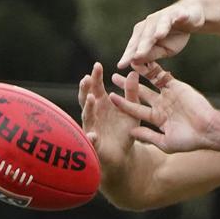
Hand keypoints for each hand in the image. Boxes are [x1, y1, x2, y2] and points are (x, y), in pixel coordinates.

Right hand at [78, 62, 139, 177]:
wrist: (123, 154)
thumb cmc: (125, 129)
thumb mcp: (132, 110)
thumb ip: (132, 93)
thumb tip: (133, 72)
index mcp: (102, 103)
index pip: (96, 87)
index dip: (96, 76)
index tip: (98, 65)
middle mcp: (93, 113)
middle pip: (86, 98)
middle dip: (86, 89)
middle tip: (87, 78)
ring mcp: (91, 128)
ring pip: (86, 117)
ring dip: (88, 108)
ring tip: (91, 98)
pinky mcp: (94, 144)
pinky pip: (91, 141)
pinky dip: (91, 138)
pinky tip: (93, 135)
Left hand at [109, 62, 217, 153]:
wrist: (209, 129)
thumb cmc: (189, 140)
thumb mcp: (165, 142)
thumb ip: (148, 136)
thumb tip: (131, 132)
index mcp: (158, 119)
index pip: (136, 110)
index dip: (124, 104)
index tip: (111, 97)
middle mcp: (162, 105)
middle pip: (140, 93)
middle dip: (127, 86)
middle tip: (113, 78)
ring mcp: (168, 95)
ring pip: (149, 82)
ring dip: (138, 74)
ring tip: (126, 65)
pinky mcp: (176, 86)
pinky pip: (161, 74)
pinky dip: (151, 68)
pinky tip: (140, 61)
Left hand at [117, 0, 204, 68]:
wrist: (188, 18)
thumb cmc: (173, 36)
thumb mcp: (162, 51)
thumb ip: (150, 55)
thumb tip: (135, 62)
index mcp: (143, 33)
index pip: (134, 45)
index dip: (128, 56)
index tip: (121, 66)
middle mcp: (150, 23)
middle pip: (145, 36)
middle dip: (141, 47)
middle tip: (136, 57)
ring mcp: (164, 17)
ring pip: (160, 25)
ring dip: (159, 30)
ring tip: (158, 36)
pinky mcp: (178, 13)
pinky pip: (179, 15)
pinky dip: (181, 16)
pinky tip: (183, 17)